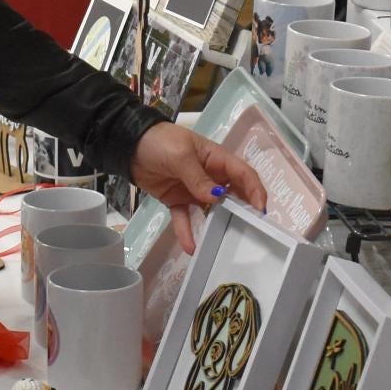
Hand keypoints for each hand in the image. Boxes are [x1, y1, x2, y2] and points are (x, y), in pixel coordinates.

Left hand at [126, 121, 266, 234]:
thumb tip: (217, 198)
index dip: (255, 190)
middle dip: (243, 212)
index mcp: (217, 159)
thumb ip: (198, 178)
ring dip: (218, 226)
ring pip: (212, 211)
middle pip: (233, 195)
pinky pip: (186, 218)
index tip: (260, 210)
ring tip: (224, 244)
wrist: (130, 145)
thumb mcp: (182, 155)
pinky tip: (191, 248)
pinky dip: (187, 232)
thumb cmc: (161, 142)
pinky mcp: (177, 200)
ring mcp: (194, 190)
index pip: (243, 174)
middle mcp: (210, 176)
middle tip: (250, 232)